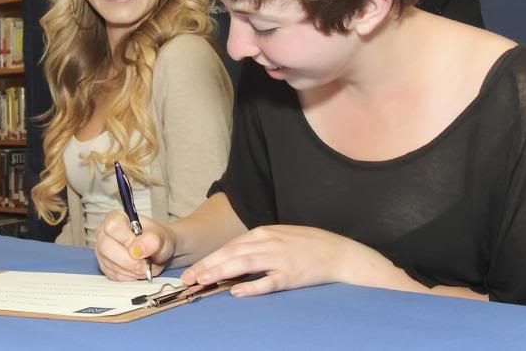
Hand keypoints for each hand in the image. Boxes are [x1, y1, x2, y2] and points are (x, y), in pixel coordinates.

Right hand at [94, 210, 174, 280]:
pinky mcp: (105, 267)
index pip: (113, 227)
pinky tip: (137, 270)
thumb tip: (136, 250)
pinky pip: (113, 275)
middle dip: (129, 261)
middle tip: (145, 264)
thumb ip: (151, 240)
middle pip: (106, 248)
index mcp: (116, 217)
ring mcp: (102, 251)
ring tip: (144, 266)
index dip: (127, 240)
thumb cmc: (156, 239)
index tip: (141, 249)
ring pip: (110, 264)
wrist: (158, 251)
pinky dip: (129, 277)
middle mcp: (104, 233)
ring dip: (131, 270)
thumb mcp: (160, 236)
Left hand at [181, 224, 357, 296]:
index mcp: (263, 233)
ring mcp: (279, 259)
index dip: (209, 259)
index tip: (192, 271)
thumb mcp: (278, 237)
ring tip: (203, 282)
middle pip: (231, 253)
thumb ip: (256, 246)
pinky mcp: (291, 275)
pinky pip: (268, 281)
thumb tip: (232, 258)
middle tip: (188, 279)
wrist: (337, 252)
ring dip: (221, 272)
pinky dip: (251, 287)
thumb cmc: (306, 245)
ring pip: (244, 264)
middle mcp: (268, 243)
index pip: (229, 246)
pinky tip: (237, 292)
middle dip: (207, 266)